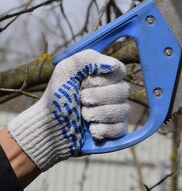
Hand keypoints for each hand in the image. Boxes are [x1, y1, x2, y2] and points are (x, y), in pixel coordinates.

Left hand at [8, 50, 129, 169]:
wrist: (49, 128)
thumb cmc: (57, 98)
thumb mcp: (66, 71)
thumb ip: (88, 59)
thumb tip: (113, 65)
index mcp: (104, 77)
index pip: (120, 71)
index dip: (104, 78)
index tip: (85, 82)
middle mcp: (113, 93)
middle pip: (124, 90)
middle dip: (99, 96)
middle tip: (81, 99)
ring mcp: (116, 112)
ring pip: (124, 110)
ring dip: (99, 113)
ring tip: (83, 115)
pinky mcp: (115, 131)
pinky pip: (122, 128)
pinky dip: (104, 129)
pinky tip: (91, 129)